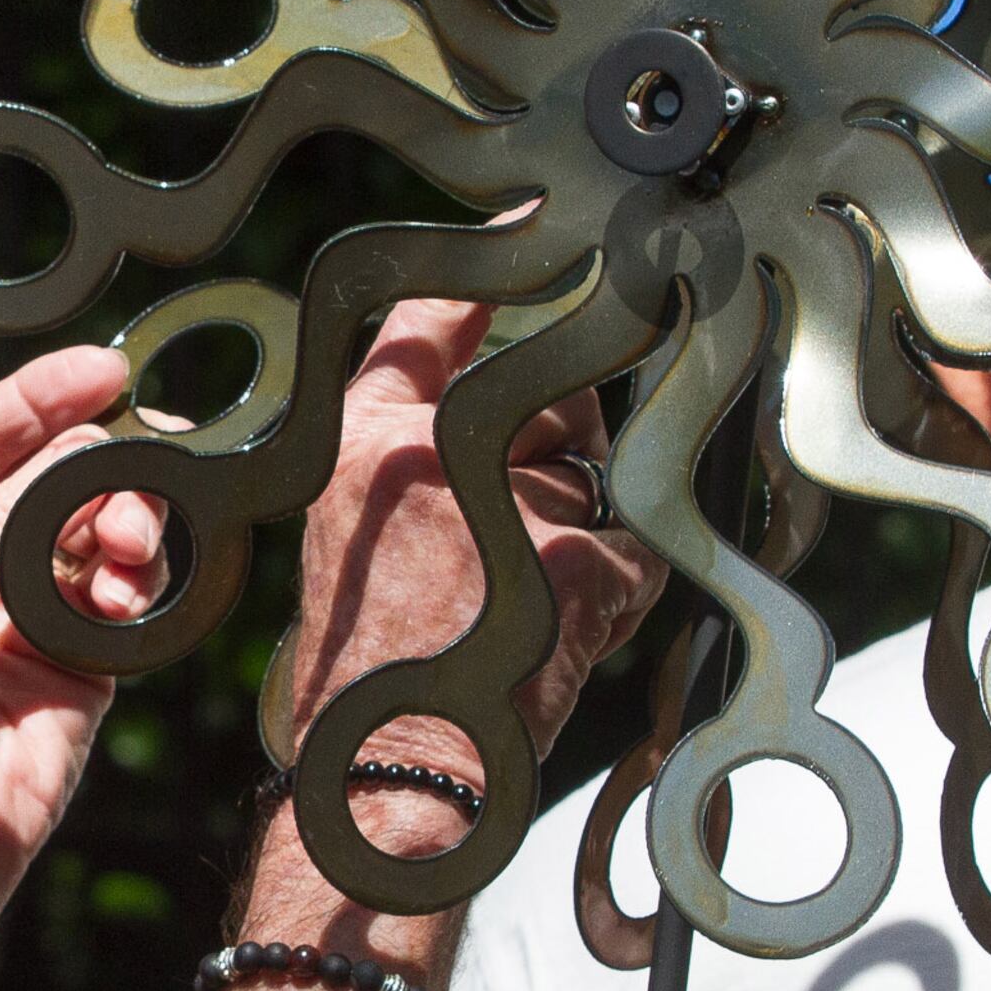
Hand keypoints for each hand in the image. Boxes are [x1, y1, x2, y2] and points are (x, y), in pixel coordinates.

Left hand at [0, 346, 167, 938]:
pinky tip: (127, 598)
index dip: (44, 396)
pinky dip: (137, 582)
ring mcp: (17, 597)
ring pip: (97, 520)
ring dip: (125, 523)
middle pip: (50, 469)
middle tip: (144, 475)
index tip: (109, 369)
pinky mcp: (74, 649)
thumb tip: (84, 448)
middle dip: (101, 468)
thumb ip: (6, 522)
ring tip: (129, 551)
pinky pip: (123, 585)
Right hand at [288, 297, 664, 815]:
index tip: (534, 221)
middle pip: (549, 393)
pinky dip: (617, 596)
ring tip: (524, 606)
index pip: (432, 318)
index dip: (492, 266)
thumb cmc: (370, 667)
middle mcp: (428, 451)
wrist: (384, 769)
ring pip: (595, 477)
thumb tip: (521, 422)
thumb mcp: (355, 537)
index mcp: (363, 442)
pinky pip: (634, 552)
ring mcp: (505, 501)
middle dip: (562, 444)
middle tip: (517, 536)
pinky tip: (561, 638)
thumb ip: (415, 462)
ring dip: (586, 532)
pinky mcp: (573, 558)